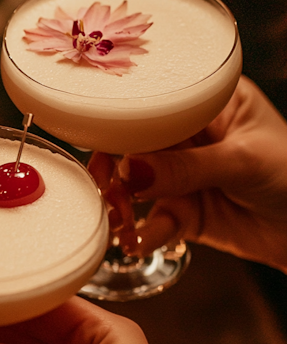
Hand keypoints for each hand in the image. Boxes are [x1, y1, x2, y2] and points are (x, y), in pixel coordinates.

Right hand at [89, 76, 286, 271]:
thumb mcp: (243, 161)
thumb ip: (186, 168)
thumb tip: (129, 170)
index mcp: (205, 102)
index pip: (152, 101)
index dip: (120, 118)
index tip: (99, 139)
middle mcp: (188, 135)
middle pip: (132, 143)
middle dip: (113, 167)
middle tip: (104, 186)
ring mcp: (182, 175)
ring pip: (135, 185)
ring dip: (121, 204)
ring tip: (119, 221)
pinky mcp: (183, 213)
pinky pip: (151, 222)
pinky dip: (140, 234)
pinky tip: (135, 242)